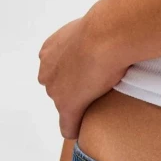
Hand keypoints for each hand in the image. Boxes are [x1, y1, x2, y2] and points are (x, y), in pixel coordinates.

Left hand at [38, 16, 127, 138]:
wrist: (105, 36)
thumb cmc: (106, 29)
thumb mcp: (94, 28)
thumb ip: (93, 37)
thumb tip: (113, 35)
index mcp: (50, 49)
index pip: (57, 70)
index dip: (74, 76)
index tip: (91, 76)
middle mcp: (47, 67)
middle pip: (57, 89)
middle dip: (73, 92)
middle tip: (97, 89)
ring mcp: (55, 88)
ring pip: (64, 106)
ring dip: (77, 108)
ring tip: (98, 104)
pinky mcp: (67, 106)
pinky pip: (68, 126)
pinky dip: (74, 129)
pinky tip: (83, 132)